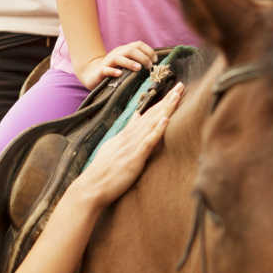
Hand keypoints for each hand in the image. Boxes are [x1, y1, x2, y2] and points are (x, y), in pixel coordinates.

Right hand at [76, 82, 183, 208]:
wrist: (92, 187)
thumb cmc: (102, 171)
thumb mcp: (114, 146)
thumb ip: (126, 131)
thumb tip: (136, 116)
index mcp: (126, 135)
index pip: (147, 115)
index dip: (160, 103)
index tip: (173, 92)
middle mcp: (130, 136)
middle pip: (152, 114)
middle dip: (167, 100)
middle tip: (181, 86)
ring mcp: (132, 146)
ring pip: (152, 123)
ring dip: (166, 109)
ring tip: (177, 96)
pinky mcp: (134, 158)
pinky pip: (148, 142)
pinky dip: (157, 130)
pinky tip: (165, 119)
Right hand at [77, 42, 154, 89]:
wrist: (92, 75)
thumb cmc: (114, 71)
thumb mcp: (127, 65)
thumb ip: (138, 63)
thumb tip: (155, 67)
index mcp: (124, 51)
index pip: (138, 45)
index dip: (148, 51)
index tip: (155, 61)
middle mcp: (117, 53)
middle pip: (130, 50)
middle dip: (142, 57)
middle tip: (149, 67)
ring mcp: (108, 62)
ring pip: (118, 58)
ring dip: (129, 62)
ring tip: (138, 68)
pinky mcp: (100, 71)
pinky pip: (106, 69)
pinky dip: (113, 71)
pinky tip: (120, 74)